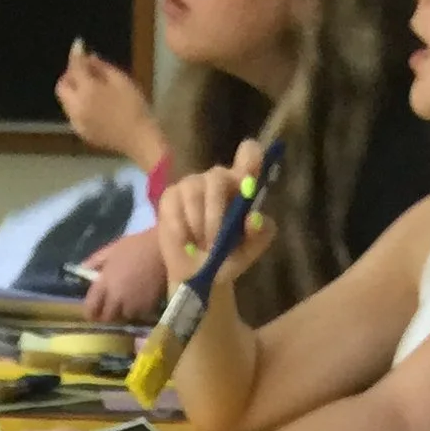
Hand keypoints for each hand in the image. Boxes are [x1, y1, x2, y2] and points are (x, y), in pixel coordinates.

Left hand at [57, 42, 165, 170]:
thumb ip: (101, 67)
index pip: (75, 67)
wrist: (139, 140)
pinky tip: (92, 104)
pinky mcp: (81, 133)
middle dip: (70, 75)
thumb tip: (88, 58)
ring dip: (73, 91)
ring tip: (90, 88)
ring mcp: (77, 122)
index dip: (76, 54)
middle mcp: (77, 107)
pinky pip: (73, 114)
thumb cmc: (134, 106)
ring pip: (65, 101)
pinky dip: (78, 105)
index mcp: (87, 91)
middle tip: (84, 71)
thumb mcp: (121, 80)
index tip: (78, 45)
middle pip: (62, 86)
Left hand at [79, 226, 169, 325]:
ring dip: (123, 312)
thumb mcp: (112, 250)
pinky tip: (140, 300)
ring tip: (127, 302)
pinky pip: (138, 315)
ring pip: (123, 317)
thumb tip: (81, 270)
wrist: (163, 249)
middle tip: (110, 308)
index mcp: (105, 283)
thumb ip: (95, 262)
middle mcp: (117, 298)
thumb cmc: (136, 246)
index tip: (92, 310)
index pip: (91, 308)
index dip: (90, 312)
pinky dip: (138, 310)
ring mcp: (133, 305)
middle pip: (107, 318)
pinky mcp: (148, 309)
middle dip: (106, 314)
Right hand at [158, 146, 275, 291]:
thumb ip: (258, 233)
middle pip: (217, 178)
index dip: (250, 159)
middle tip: (215, 243)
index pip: (249, 155)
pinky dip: (180, 230)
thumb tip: (253, 219)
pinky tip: (186, 242)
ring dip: (197, 226)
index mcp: (242, 185)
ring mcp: (192, 184)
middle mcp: (218, 178)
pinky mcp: (170, 195)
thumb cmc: (227, 257)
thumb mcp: (249, 250)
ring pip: (193, 193)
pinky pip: (173, 206)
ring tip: (200, 246)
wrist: (199, 275)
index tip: (247, 180)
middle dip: (215, 215)